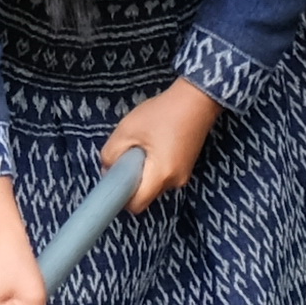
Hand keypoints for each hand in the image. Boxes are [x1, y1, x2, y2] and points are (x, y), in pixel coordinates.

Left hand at [102, 79, 223, 205]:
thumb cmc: (162, 113)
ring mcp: (183, 175)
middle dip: (131, 180)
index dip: (120, 197)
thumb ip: (111, 154)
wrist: (197, 99)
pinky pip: (162, 175)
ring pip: (153, 184)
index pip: (136, 205)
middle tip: (126, 154)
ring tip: (141, 145)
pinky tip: (153, 143)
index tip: (114, 179)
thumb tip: (108, 169)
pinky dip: (153, 166)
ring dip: (142, 171)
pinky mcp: (185, 167)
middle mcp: (175, 182)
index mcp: (161, 176)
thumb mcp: (127, 130)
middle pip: (145, 194)